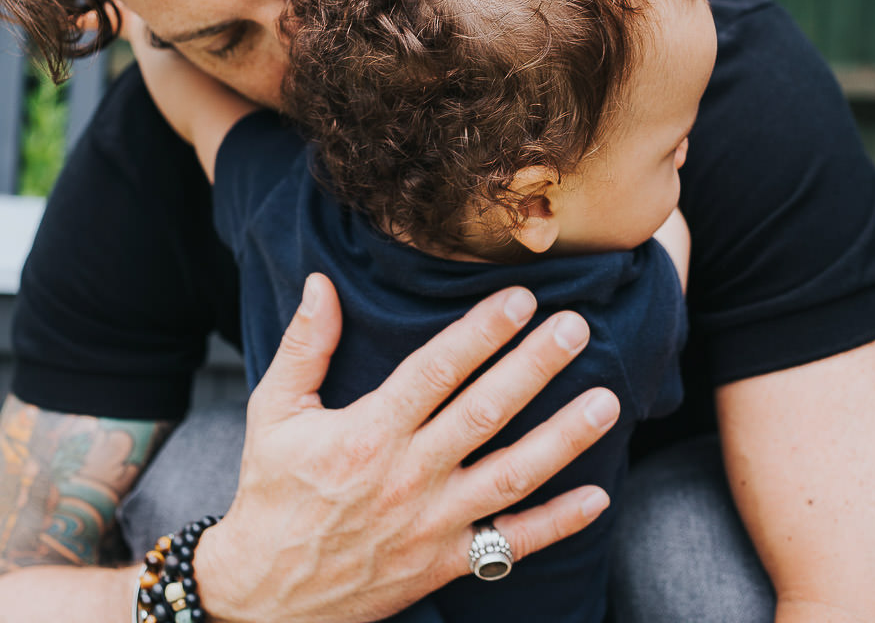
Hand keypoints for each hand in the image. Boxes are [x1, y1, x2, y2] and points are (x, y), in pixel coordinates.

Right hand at [195, 273, 619, 622]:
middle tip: (577, 328)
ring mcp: (432, 523)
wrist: (267, 594)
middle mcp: (407, 476)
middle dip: (534, 367)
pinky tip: (598, 497)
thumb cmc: (273, 494)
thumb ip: (304, 346)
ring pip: (511, 475)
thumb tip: (320, 283)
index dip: (481, 332)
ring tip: (607, 401)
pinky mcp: (446, 563)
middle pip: (484, 412)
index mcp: (367, 434)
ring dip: (563, 439)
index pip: (436, 371)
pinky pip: (511, 544)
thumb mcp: (274, 413)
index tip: (521, 297)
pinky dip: (557, 524)